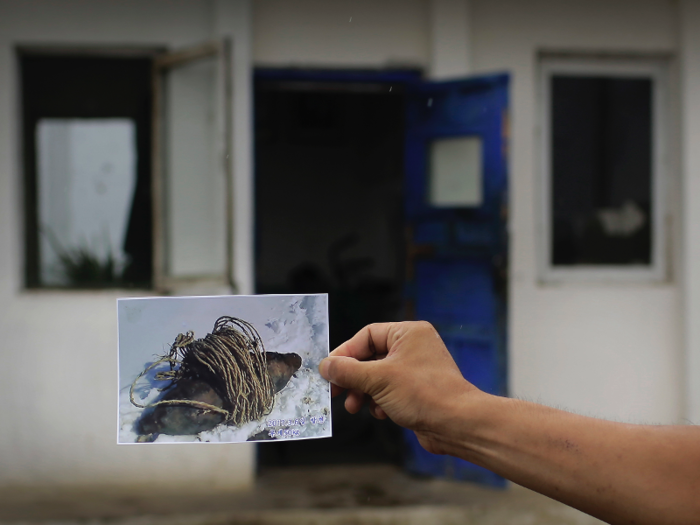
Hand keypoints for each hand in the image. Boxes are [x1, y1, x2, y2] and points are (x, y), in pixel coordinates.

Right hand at [319, 321, 481, 454]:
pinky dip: (379, 401)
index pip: (367, 336)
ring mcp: (416, 369)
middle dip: (353, 377)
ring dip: (363, 392)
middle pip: (370, 357)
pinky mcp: (418, 390)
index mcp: (408, 333)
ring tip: (354, 406)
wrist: (458, 424)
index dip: (346, 353)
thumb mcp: (378, 380)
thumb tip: (325, 366)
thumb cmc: (424, 394)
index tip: (329, 370)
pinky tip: (379, 412)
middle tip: (335, 392)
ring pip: (378, 376)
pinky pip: (389, 390)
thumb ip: (348, 371)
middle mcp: (414, 347)